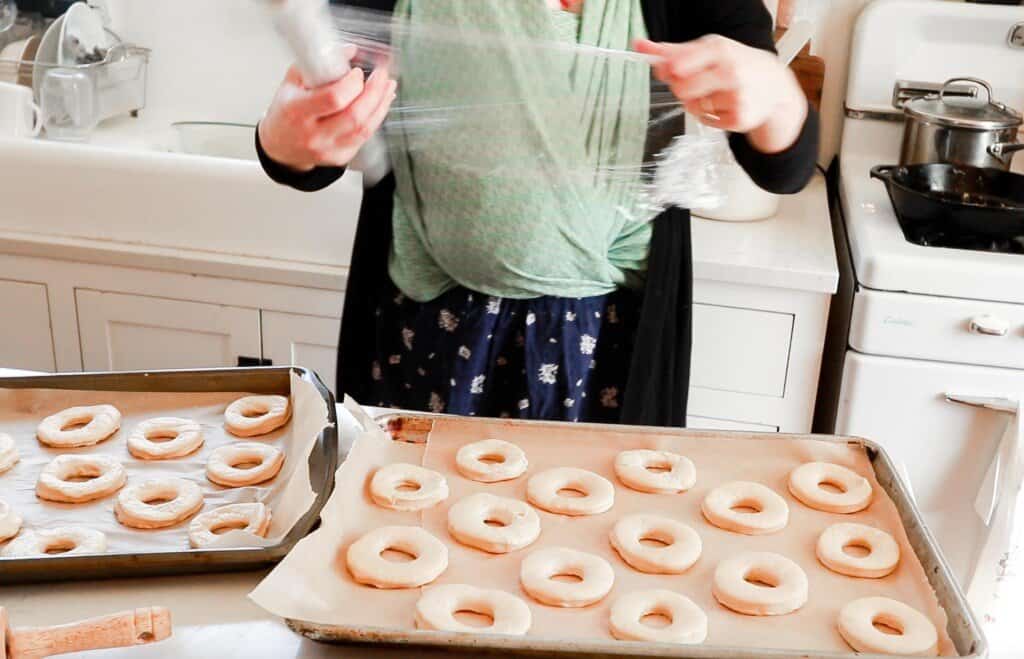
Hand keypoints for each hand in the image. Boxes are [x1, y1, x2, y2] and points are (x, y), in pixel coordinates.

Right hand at [258, 52, 396, 171]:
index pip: (333, 99)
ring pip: (365, 128)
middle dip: (374, 91)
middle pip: (355, 115)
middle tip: (382, 74)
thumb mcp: (292, 82)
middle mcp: (314, 135)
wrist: (281, 146)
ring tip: (387, 86)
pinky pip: (366, 136)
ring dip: (381, 104)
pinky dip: (377, 117)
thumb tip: (349, 50)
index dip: (352, 84)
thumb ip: (318, 63)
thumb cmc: (286, 112)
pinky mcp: (341, 156)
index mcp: (297, 112)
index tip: (357, 72)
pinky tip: (381, 102)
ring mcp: (328, 149)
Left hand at [635, 36, 807, 153]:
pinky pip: (705, 120)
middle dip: (680, 88)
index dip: (669, 69)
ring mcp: (735, 96)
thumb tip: (639, 45)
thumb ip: (673, 51)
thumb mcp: (710, 50)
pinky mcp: (738, 119)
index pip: (681, 61)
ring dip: (695, 102)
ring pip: (692, 106)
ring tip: (714, 93)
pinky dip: (709, 116)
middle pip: (682, 88)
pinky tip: (724, 105)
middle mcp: (730, 71)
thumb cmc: (736, 64)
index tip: (668, 70)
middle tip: (693, 83)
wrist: (775, 88)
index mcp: (720, 50)